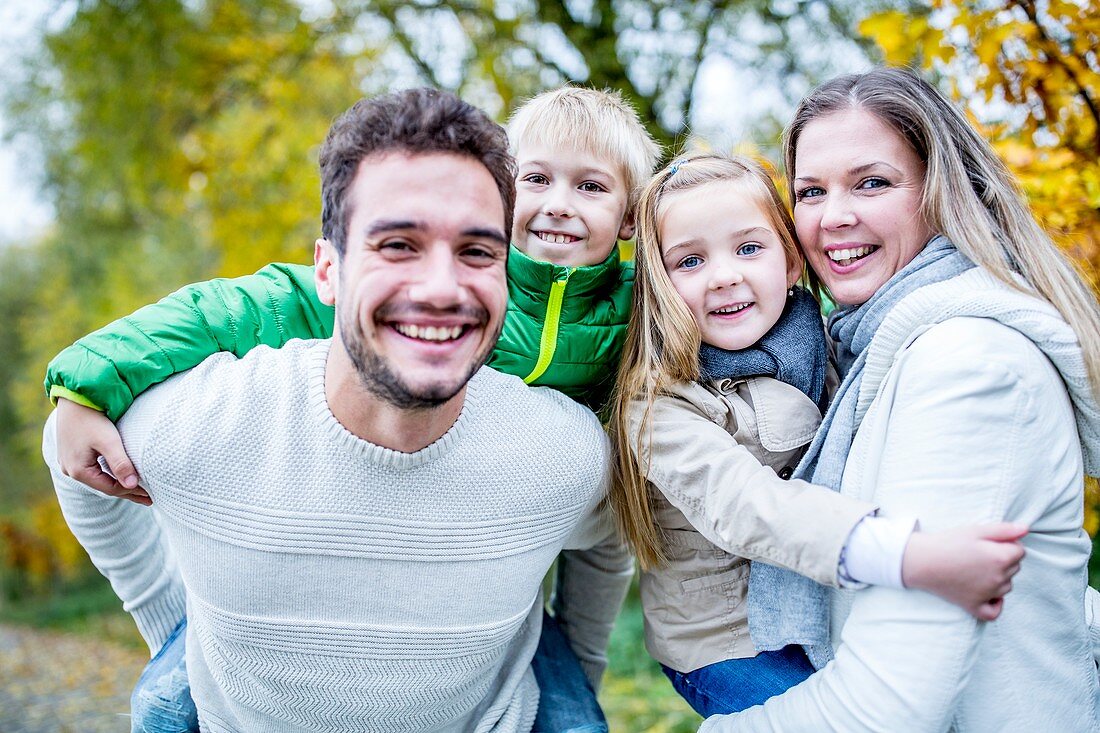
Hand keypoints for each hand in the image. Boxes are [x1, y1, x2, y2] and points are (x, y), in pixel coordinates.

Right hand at [55, 397, 148, 504]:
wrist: (74, 397)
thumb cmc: (92, 418)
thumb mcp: (109, 441)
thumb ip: (120, 463)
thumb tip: (132, 486)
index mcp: (78, 471)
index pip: (110, 488)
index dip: (132, 493)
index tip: (151, 495)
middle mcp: (70, 470)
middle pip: (104, 486)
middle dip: (127, 492)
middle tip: (149, 499)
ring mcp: (69, 462)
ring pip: (99, 478)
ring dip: (119, 483)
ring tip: (139, 489)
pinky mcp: (72, 453)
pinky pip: (94, 469)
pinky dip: (110, 473)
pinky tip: (121, 474)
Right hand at [901, 522, 1026, 620]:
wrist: (922, 561)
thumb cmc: (948, 542)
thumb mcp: (976, 530)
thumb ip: (1004, 530)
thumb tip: (1026, 529)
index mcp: (1001, 558)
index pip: (1020, 551)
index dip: (1007, 544)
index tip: (988, 542)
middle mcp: (998, 579)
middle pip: (1015, 568)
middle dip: (1004, 559)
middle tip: (979, 553)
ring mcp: (988, 595)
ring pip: (1007, 587)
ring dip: (999, 578)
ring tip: (977, 568)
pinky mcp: (974, 606)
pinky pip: (994, 611)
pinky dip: (996, 604)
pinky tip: (989, 594)